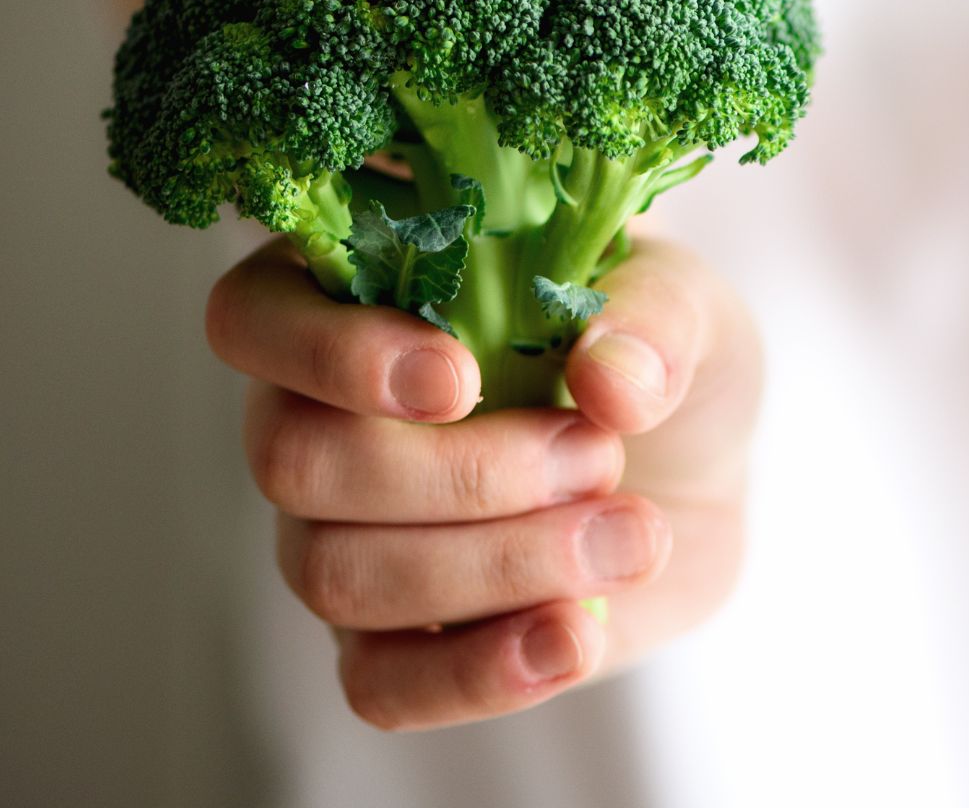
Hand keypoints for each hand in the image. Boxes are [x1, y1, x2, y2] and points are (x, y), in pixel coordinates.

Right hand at [206, 230, 759, 729]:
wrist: (699, 469)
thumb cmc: (658, 355)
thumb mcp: (689, 307)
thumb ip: (657, 320)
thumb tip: (607, 377)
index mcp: (354, 296)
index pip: (253, 317)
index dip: (332, 354)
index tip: (460, 381)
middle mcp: (316, 417)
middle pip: (297, 462)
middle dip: (463, 473)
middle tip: (598, 455)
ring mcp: (340, 537)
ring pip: (338, 574)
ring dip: (500, 564)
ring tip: (633, 535)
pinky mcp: (394, 642)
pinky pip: (380, 686)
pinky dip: (478, 671)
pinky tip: (573, 640)